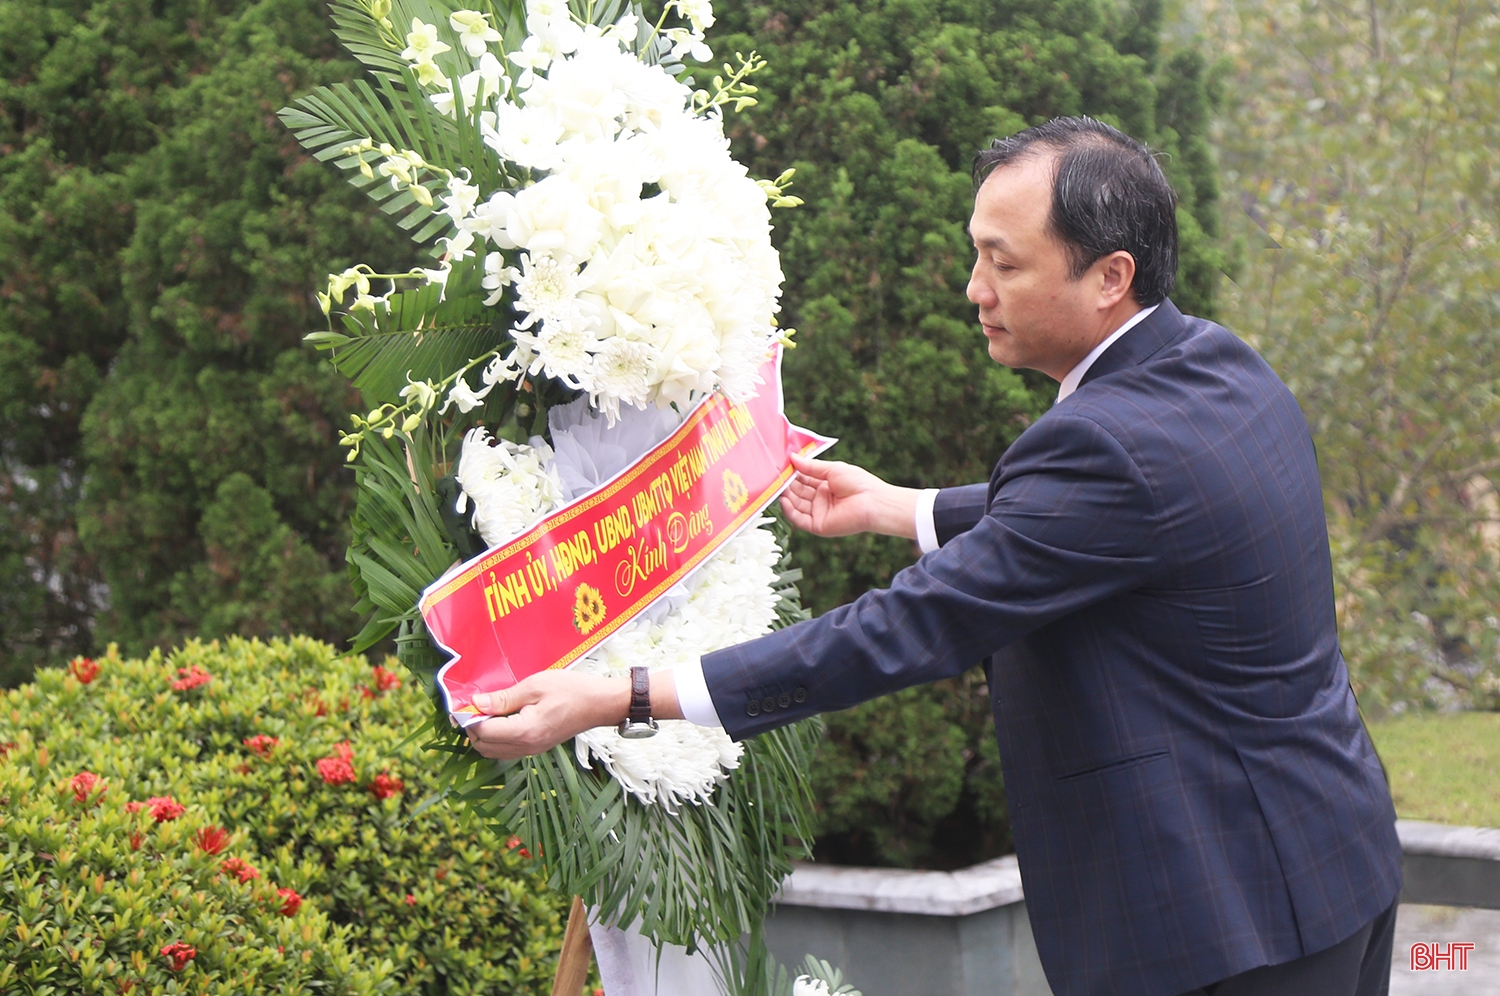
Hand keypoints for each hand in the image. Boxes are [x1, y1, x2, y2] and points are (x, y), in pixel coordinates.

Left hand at [463, 669, 682, 759]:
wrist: (600, 704)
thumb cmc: (571, 689)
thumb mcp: (535, 685)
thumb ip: (504, 697)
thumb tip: (476, 703)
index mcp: (524, 731)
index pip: (483, 730)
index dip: (469, 717)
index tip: (464, 701)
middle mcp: (526, 747)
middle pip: (483, 746)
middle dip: (472, 728)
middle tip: (474, 705)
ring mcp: (532, 750)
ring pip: (493, 751)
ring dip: (483, 734)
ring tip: (486, 710)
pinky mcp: (536, 748)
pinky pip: (506, 749)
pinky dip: (496, 737)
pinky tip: (501, 717)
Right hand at [778, 452, 919, 538]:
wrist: (873, 502)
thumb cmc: (858, 483)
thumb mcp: (832, 469)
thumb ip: (811, 466)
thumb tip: (792, 458)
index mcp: (826, 485)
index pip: (803, 479)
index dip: (792, 473)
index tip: (780, 465)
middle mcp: (821, 499)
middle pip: (798, 492)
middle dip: (786, 484)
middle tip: (773, 476)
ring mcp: (819, 513)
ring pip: (796, 505)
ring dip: (785, 496)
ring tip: (775, 486)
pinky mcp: (818, 526)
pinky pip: (799, 519)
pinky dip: (790, 511)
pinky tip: (783, 501)